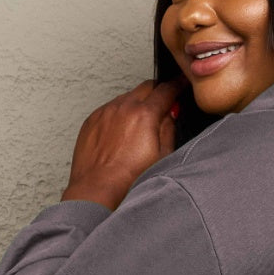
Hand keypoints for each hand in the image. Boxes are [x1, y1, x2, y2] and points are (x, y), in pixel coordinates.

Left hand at [60, 76, 188, 210]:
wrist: (97, 191)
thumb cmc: (129, 181)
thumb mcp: (163, 156)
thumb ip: (168, 128)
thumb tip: (170, 114)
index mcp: (144, 114)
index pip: (166, 89)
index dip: (178, 84)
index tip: (182, 83)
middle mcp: (122, 107)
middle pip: (146, 87)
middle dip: (158, 92)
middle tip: (164, 103)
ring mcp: (104, 112)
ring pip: (127, 97)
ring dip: (137, 104)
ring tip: (141, 126)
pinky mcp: (91, 121)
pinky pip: (109, 109)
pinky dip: (119, 114)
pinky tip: (122, 134)